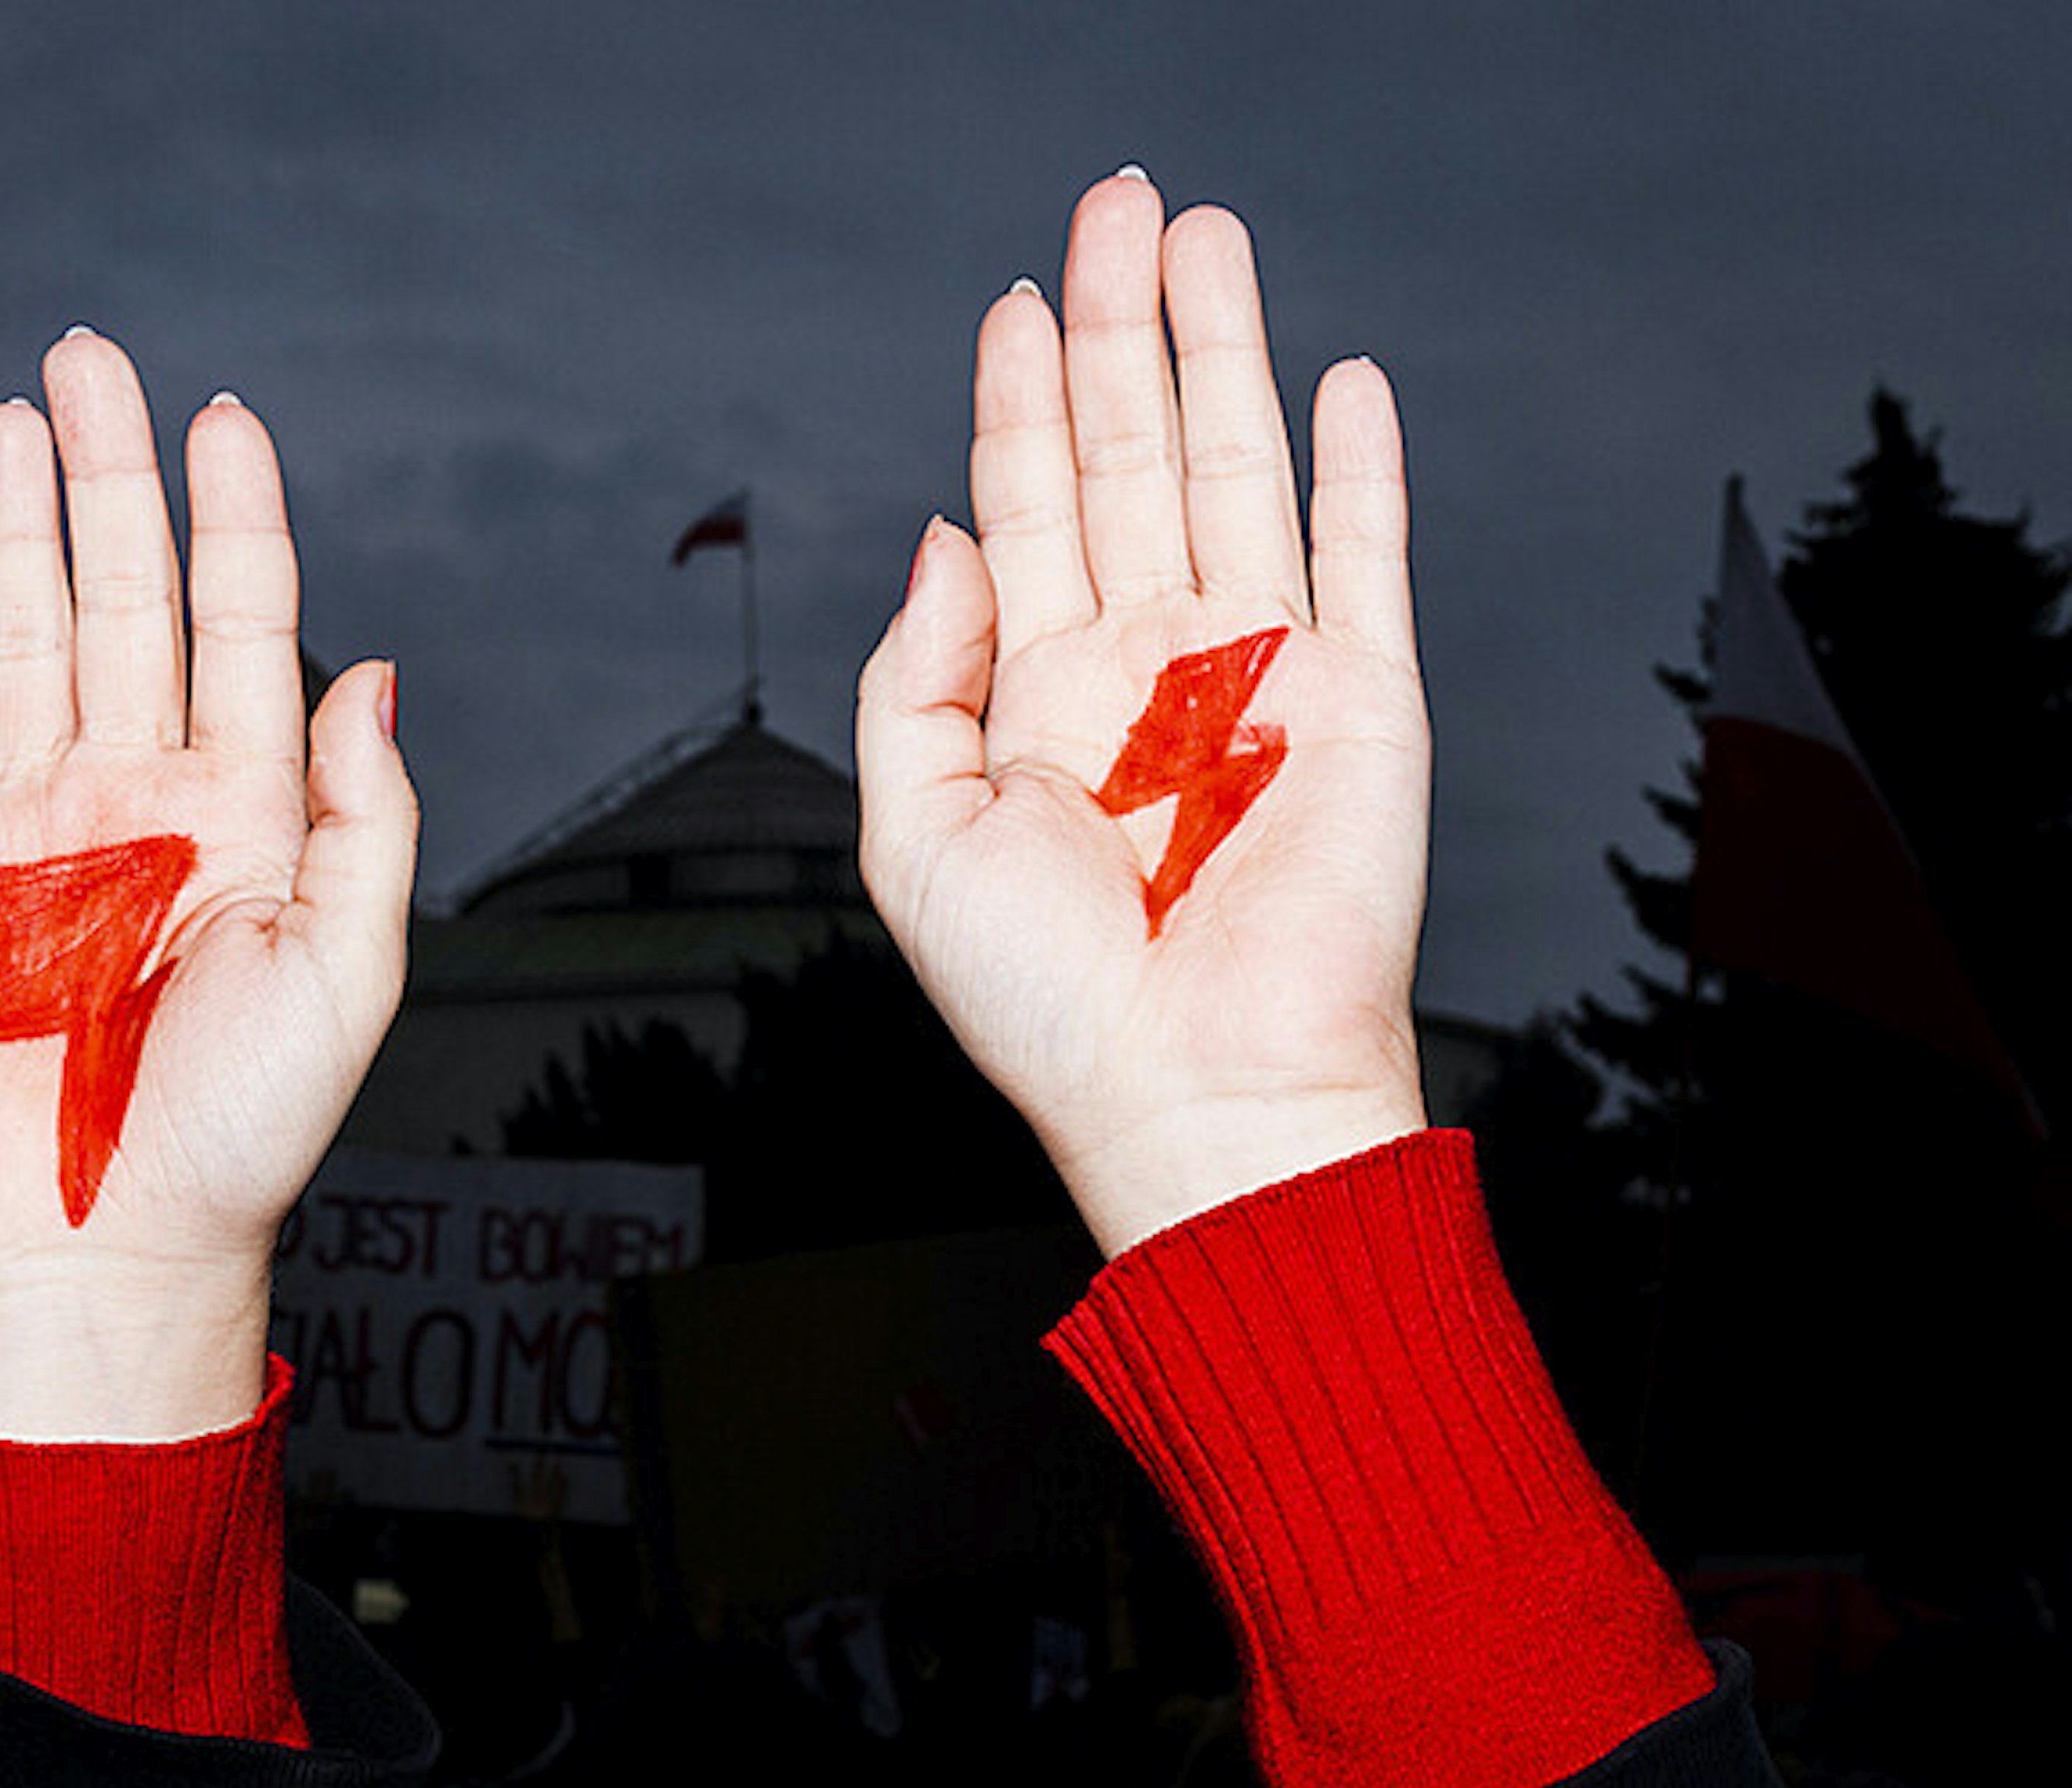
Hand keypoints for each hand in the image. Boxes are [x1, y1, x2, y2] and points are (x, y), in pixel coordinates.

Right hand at [0, 333, 413, 1438]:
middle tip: (93, 359)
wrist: (114, 1247)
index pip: (241, 627)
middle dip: (111, 478)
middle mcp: (139, 799)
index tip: (228, 416)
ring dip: (15, 533)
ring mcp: (33, 833)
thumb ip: (365, 816)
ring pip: (22, 645)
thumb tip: (373, 669)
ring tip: (14, 423)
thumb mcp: (348, 971)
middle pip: (122, 600)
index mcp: (245, 810)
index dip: (235, 521)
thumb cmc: (243, 1132)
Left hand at [855, 177, 1429, 1255]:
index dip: (1014, 398)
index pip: (1025, 505)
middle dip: (1117, 326)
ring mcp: (1259, 673)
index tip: (1014, 299)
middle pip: (1127, 454)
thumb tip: (940, 534)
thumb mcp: (913, 837)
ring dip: (1222, 352)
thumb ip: (911, 678)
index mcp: (1043, 697)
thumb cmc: (1051, 1005)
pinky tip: (1339, 380)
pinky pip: (1363, 554)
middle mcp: (1149, 666)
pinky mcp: (1363, 700)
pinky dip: (1355, 465)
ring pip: (1235, 469)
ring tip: (1203, 237)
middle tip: (1114, 203)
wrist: (1195, 1097)